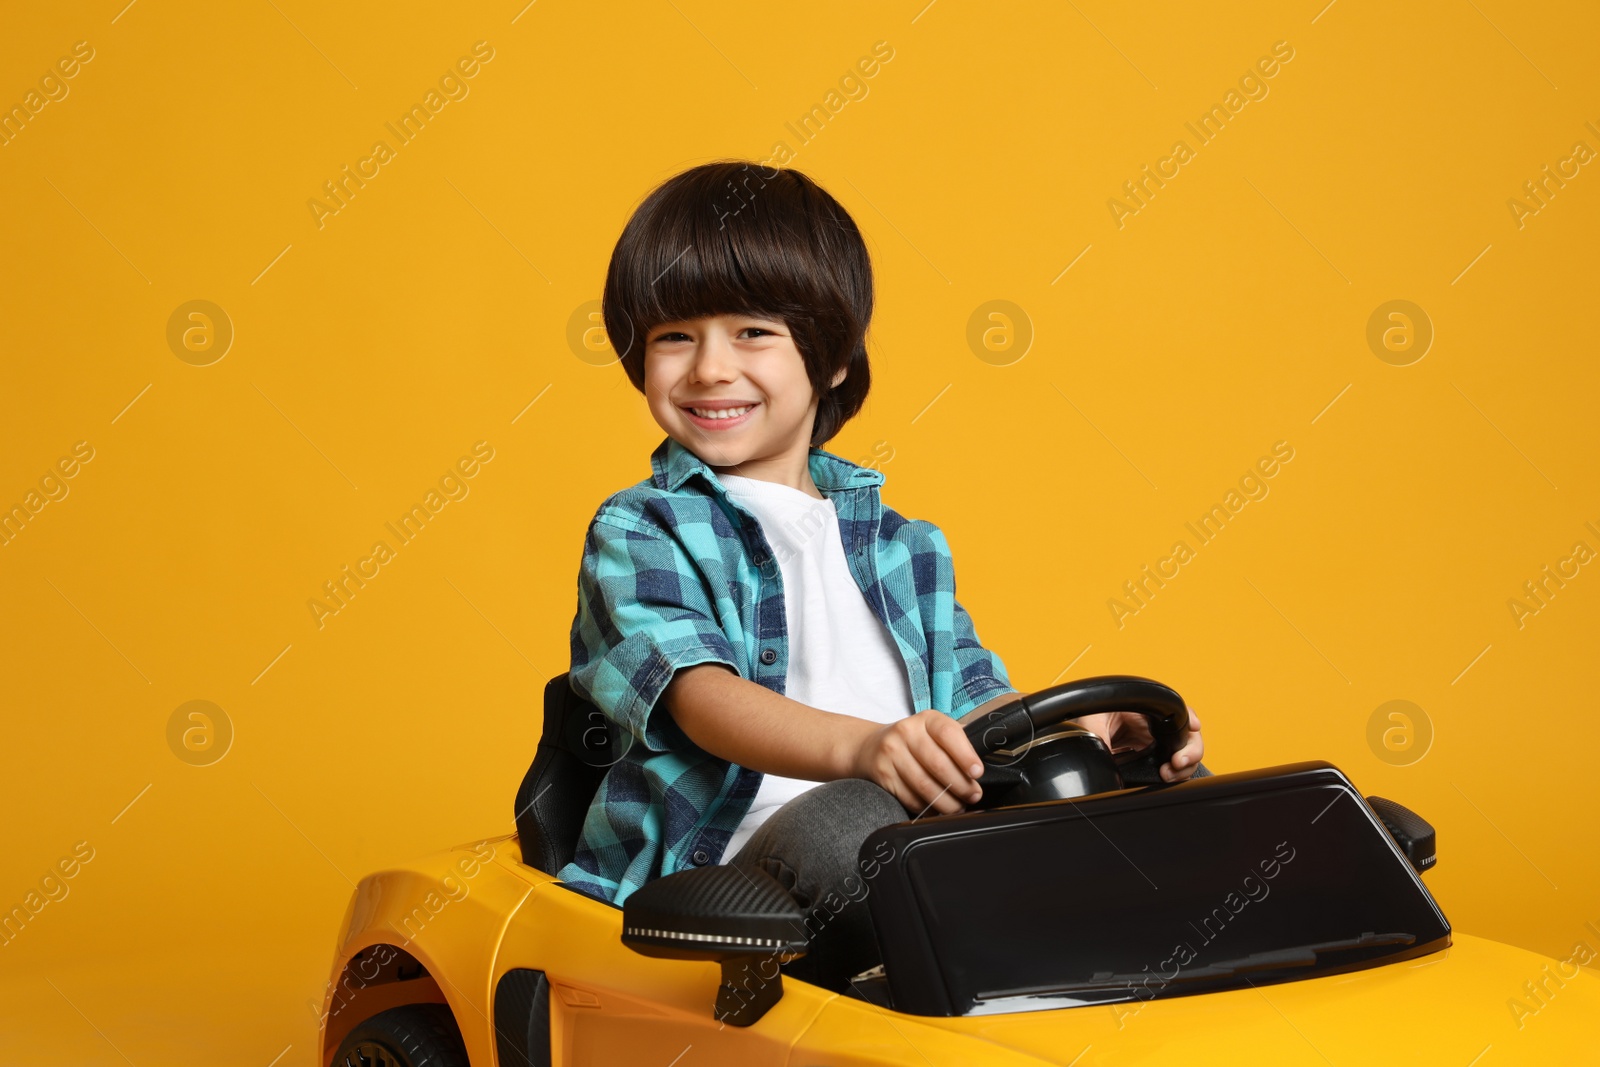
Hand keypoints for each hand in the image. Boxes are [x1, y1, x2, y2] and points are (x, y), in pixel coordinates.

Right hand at [850, 710, 983, 815]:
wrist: (869, 747)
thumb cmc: (912, 741)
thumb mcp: (932, 731)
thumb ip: (957, 741)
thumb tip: (983, 763)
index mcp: (926, 719)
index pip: (948, 733)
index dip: (965, 755)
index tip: (977, 773)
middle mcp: (906, 732)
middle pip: (938, 764)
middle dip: (961, 786)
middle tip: (973, 796)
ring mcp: (892, 754)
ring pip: (925, 785)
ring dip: (946, 802)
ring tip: (958, 807)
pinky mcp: (883, 775)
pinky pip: (910, 797)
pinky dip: (927, 808)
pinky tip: (937, 810)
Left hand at [1077, 706, 1203, 782]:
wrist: (1084, 736)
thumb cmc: (1091, 719)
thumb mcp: (1091, 721)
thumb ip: (1097, 734)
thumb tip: (1102, 752)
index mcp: (1145, 710)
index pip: (1176, 710)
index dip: (1189, 718)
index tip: (1192, 726)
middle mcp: (1156, 726)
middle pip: (1188, 736)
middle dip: (1190, 750)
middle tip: (1177, 762)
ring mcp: (1156, 744)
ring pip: (1184, 755)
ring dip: (1183, 767)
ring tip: (1167, 774)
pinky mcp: (1153, 759)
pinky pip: (1173, 768)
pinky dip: (1175, 775)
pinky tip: (1164, 779)